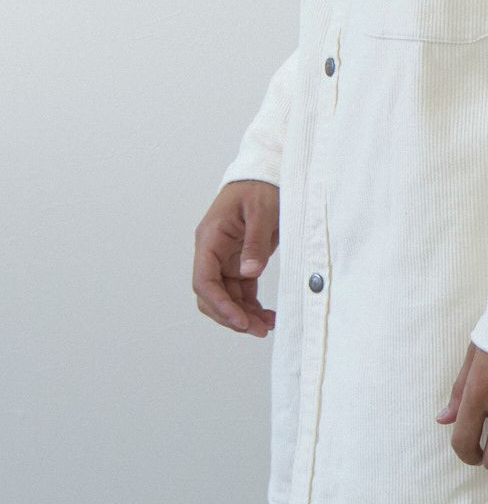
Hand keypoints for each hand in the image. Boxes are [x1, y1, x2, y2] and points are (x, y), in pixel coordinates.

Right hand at [193, 180, 278, 336]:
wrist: (267, 174)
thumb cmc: (260, 187)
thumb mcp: (261, 210)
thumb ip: (255, 242)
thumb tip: (249, 273)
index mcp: (210, 238)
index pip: (204, 280)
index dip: (220, 305)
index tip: (240, 321)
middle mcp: (212, 251)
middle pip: (212, 295)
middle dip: (232, 316)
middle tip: (258, 329)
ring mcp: (225, 258)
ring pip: (226, 296)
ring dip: (243, 314)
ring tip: (267, 325)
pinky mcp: (239, 261)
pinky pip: (240, 290)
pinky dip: (251, 305)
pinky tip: (266, 316)